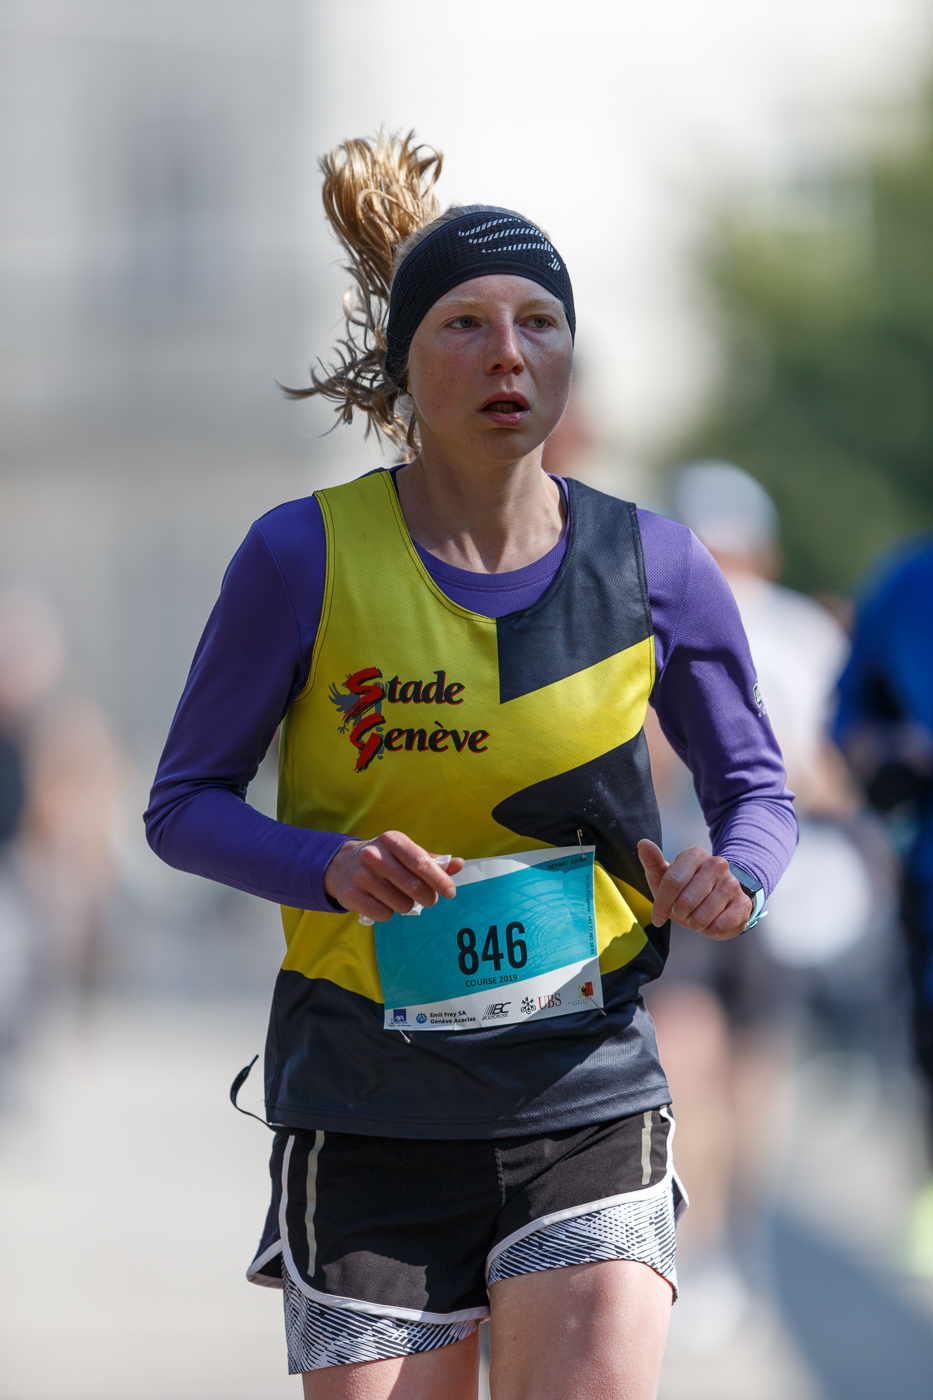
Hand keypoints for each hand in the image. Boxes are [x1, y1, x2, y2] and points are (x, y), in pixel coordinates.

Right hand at [324, 830, 464, 923]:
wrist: (341, 865)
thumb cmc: (383, 858)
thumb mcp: (405, 852)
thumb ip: (432, 860)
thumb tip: (459, 864)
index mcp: (392, 840)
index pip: (421, 863)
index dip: (440, 880)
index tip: (450, 892)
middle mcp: (375, 855)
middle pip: (415, 887)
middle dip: (429, 898)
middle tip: (430, 899)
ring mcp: (361, 876)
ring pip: (402, 904)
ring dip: (408, 906)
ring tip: (400, 897)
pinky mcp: (352, 896)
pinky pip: (384, 915)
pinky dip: (390, 913)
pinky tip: (383, 902)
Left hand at [637, 840, 750, 940]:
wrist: (719, 900)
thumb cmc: (686, 889)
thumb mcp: (665, 877)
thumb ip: (652, 861)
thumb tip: (643, 843)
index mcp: (695, 855)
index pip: (672, 882)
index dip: (661, 905)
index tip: (657, 917)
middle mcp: (717, 865)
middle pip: (685, 902)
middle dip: (679, 914)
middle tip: (684, 911)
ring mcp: (732, 883)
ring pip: (701, 917)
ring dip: (695, 923)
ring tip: (698, 916)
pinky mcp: (744, 903)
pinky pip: (719, 927)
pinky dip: (711, 930)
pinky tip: (712, 921)